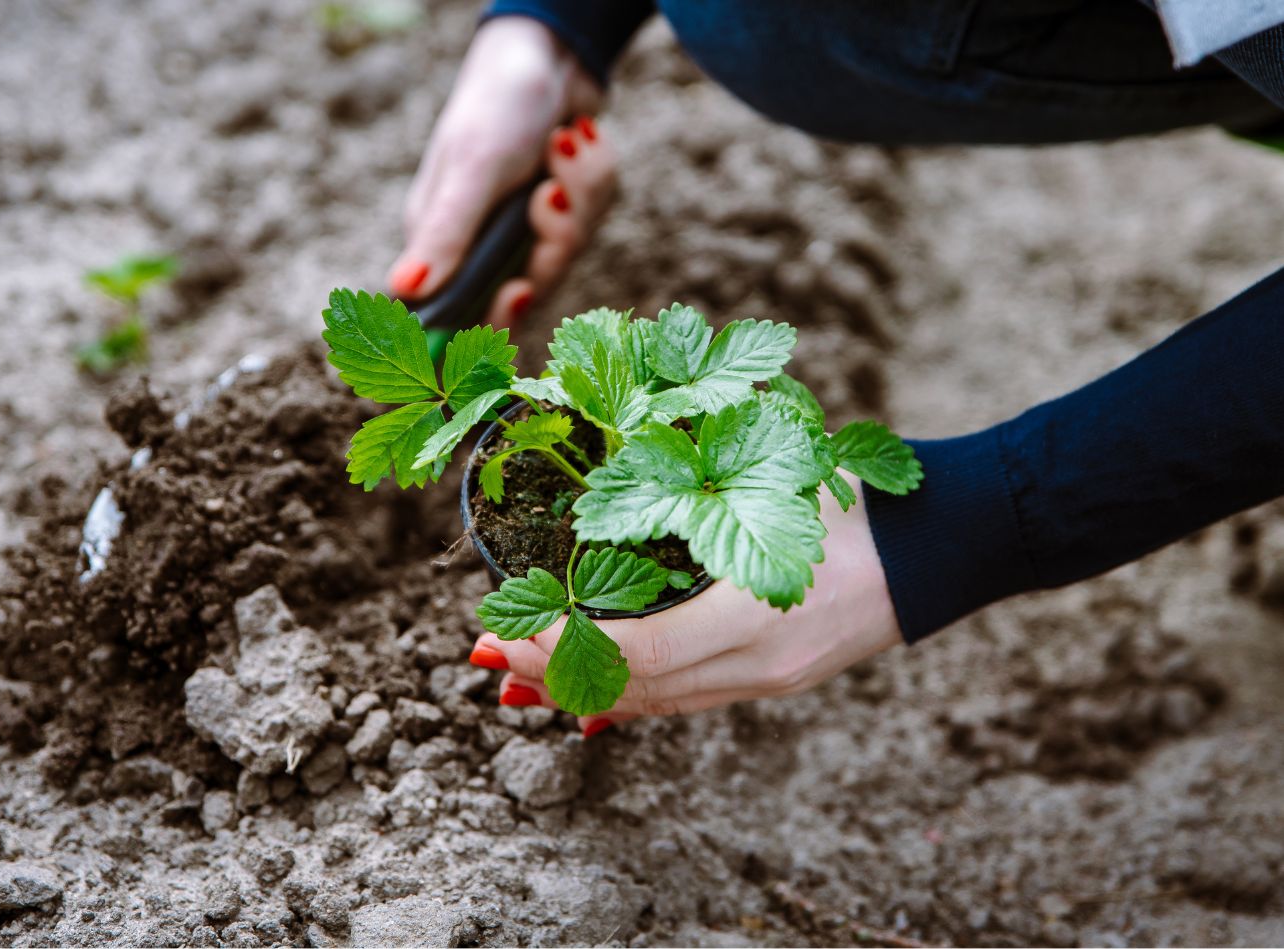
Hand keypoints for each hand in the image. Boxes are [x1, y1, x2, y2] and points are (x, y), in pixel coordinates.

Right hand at [388, 16, 616, 327]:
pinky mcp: (564, 212)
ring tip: (564, 144)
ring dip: (580, 196)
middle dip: (554, 240)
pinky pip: (593, 220)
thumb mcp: (471, 170)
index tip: (519, 292)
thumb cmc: (497, 104)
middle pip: (531, 290)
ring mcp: (525, 229)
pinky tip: (580, 140)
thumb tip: (402, 290)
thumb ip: (445, 235)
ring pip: (569, 252)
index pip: (462, 315)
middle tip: (551, 194)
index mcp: (444, 242)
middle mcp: (482, 243)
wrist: (551, 50)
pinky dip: (594, 178)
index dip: (493, 319)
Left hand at [467, 481, 904, 734]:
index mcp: (756, 612)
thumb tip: (609, 476)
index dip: (560, 647)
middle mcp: (758, 663)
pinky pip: (687, 700)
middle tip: (491, 654)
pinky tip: (594, 697)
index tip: (503, 628)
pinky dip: (632, 697)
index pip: (635, 652)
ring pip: (657, 703)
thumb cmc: (859, 498)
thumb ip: (696, 484)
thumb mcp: (777, 480)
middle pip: (634, 690)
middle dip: (553, 675)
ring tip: (524, 680)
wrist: (942, 546)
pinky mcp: (775, 681)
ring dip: (584, 692)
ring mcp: (769, 680)